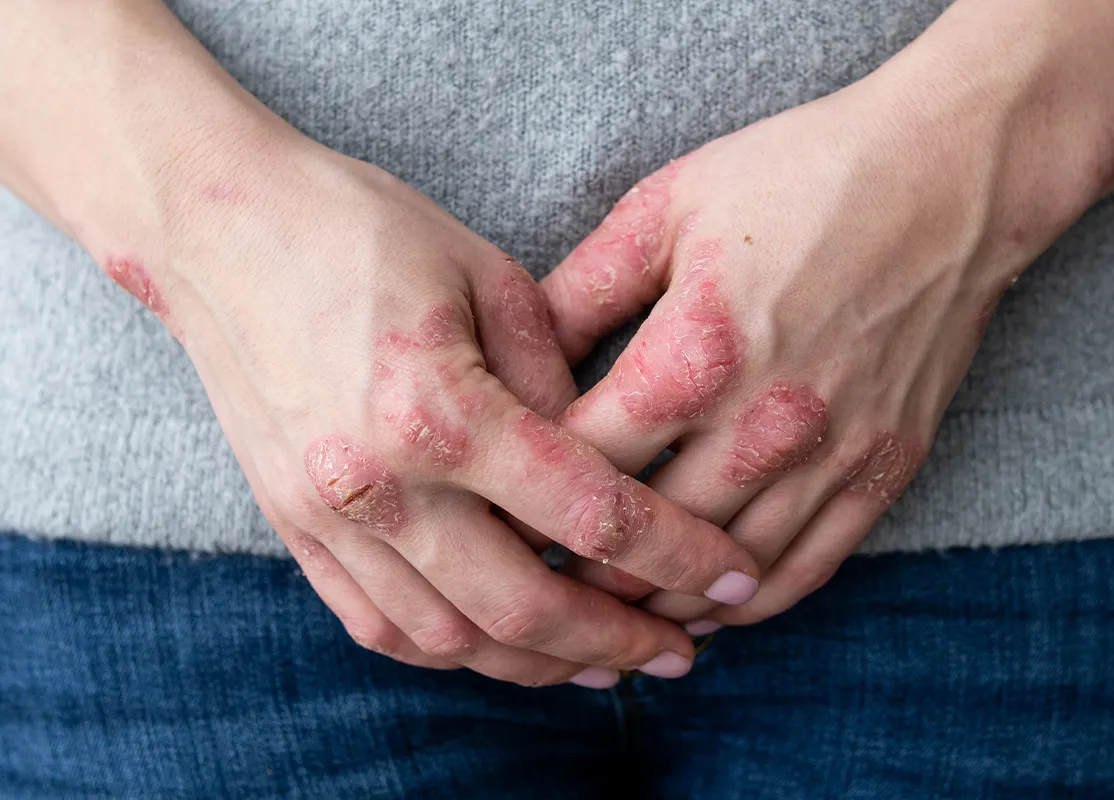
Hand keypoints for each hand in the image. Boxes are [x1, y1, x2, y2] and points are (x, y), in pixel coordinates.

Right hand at [115, 128, 758, 684]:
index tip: (730, 574)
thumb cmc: (358, 227)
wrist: (218, 226)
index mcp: (438, 409)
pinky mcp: (291, 524)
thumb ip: (556, 380)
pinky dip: (450, 650)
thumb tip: (600, 463)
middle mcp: (377, 484)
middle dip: (616, 641)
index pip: (587, 516)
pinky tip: (501, 645)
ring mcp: (324, 515)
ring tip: (601, 660)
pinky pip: (377, 626)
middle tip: (678, 651)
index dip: (675, 555)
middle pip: (521, 610)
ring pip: (448, 640)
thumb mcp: (488, 276)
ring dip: (536, 664)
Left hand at [541, 56, 1053, 627]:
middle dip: (576, 565)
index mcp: (692, 355)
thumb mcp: (667, 207)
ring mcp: (832, 456)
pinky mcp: (885, 470)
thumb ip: (582, 290)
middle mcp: (763, 424)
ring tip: (603, 609)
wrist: (950, 174)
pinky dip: (748, 603)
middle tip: (531, 577)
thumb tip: (518, 362)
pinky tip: (706, 607)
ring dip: (655, 601)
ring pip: (723, 573)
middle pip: (644, 536)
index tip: (494, 511)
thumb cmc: (801, 176)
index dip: (523, 496)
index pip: (581, 464)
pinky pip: (807, 569)